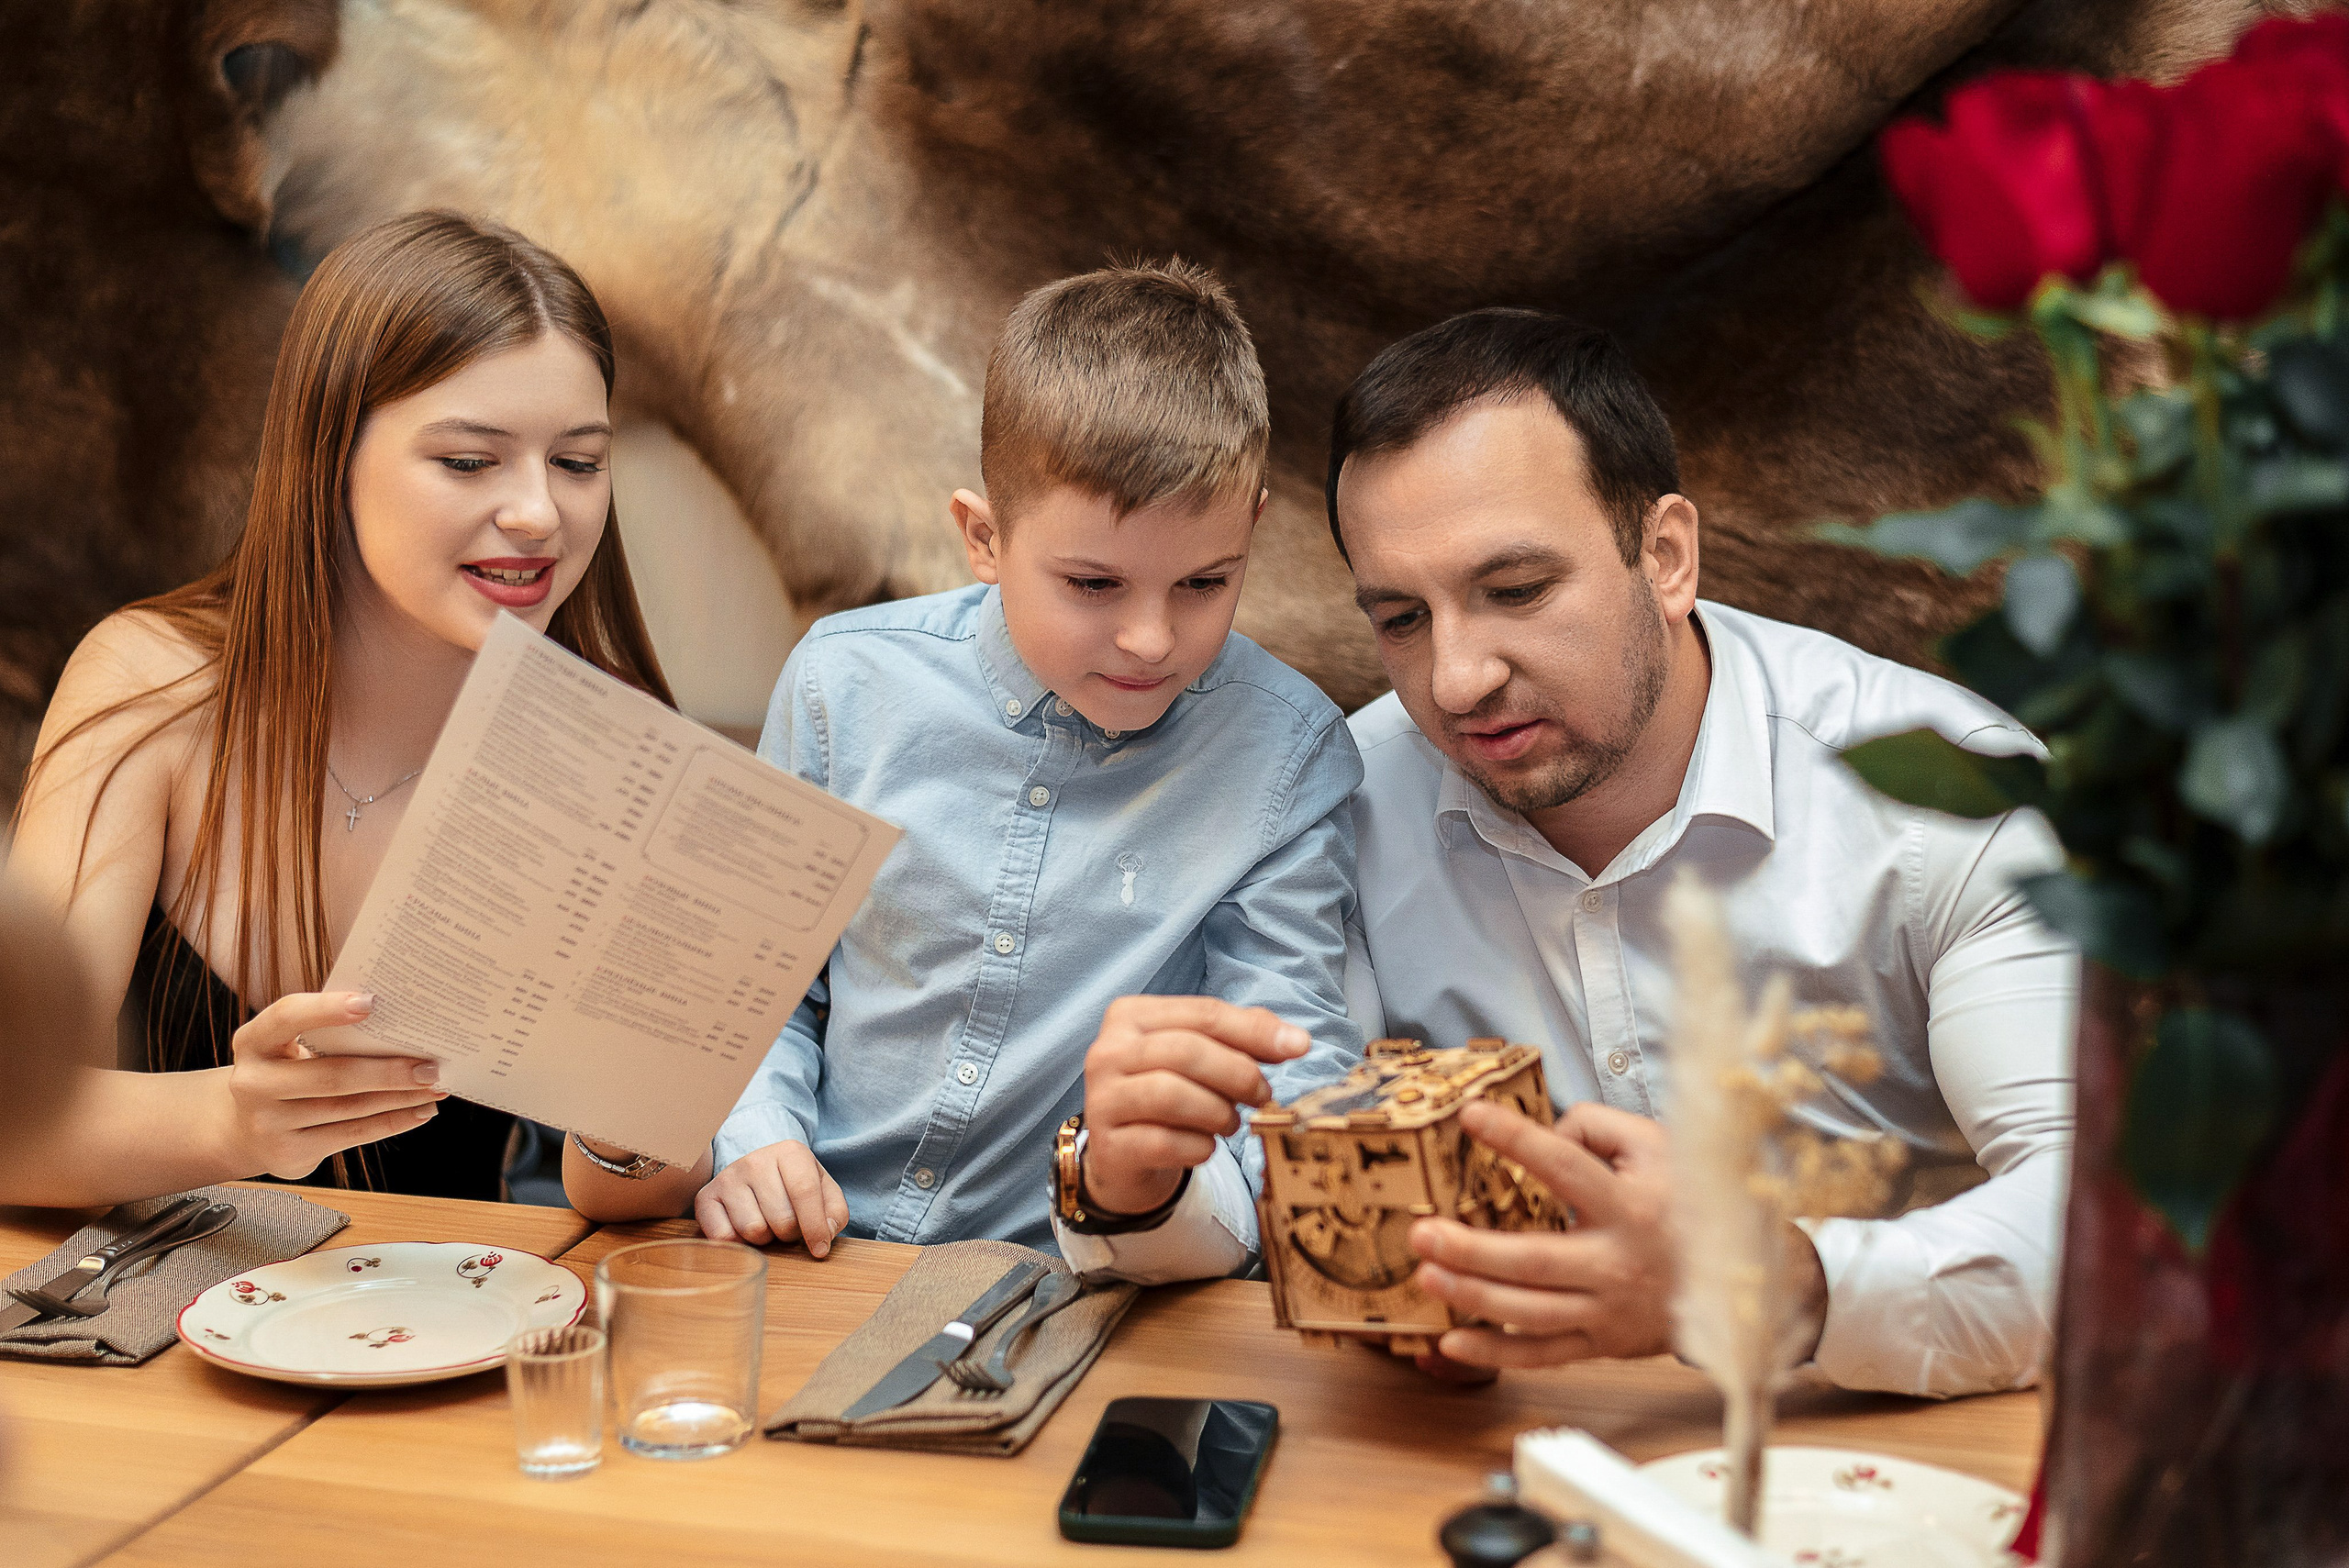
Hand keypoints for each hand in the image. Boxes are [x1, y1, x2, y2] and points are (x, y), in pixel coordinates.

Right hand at [219, 991, 447, 1179]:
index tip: (371, 1001)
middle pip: (332, 1075)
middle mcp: (253, 1083)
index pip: (287, 1016)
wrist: (246, 1129)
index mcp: (253, 1042)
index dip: (327, 1009)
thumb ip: (327, 1035)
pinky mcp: (288, 1152)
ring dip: (401, 1098)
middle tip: (431, 1066)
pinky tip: (419, 1111)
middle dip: (389, 1071)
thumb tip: (400, 1023)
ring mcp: (267, 1123)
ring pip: (349, 1108)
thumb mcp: (289, 1048)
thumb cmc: (286, 1073)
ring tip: (435, 1087)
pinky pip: (352, 1134)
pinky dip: (392, 1121)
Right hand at [694, 1140, 849, 1256]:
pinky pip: (724, 1237)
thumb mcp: (823, 1190)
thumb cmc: (794, 1185)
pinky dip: (739, 1244)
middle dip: (790, 1234)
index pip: (805, 1192)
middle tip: (787, 1225)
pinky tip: (744, 1229)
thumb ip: (834, 1212)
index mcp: (790, 1152)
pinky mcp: (705, 1197)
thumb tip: (825, 1235)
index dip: (815, 1227)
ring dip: (765, 1238)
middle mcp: (755, 1160)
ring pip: (753, 1231)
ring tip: (766, 1223)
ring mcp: (728, 1177)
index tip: (820, 1250)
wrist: (756, 1171)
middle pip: (781, 1219)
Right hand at [1079, 995, 1308, 1216]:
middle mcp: (1107, 1052)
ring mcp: (1102, 1099)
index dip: (1254, 1031)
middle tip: (1262, 1095)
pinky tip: (1205, 1146)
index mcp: (1131, 1016)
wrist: (1125, 1157)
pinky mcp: (1108, 1146)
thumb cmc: (1170, 1095)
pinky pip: (1164, 1142)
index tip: (1298, 1047)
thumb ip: (1242, 1038)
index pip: (1203, 1013)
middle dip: (1238, 1074)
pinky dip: (1199, 1147)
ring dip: (1218, 1112)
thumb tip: (1295, 1040)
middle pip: (1186, 1051)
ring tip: (1230, 1123)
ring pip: (1172, 1095)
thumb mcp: (1200, 1056)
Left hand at [1407, 1099, 1676, 1371]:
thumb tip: (1546, 1129)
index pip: (1566, 1166)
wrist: (1742, 1280)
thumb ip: (1599, 1127)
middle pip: (1536, 1260)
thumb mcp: (1658, 1148)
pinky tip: (1451, 1341)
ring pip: (1531, 1311)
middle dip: (1474, 1249)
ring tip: (1427, 1274)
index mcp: (1630, 1205)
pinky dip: (1495, 1354)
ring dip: (1473, 1296)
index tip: (1470, 1115)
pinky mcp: (1603, 1344)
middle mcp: (1617, 1262)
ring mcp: (1608, 1310)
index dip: (1518, 1138)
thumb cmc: (1687, 1204)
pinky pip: (1542, 1354)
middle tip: (1424, 1232)